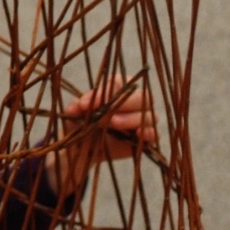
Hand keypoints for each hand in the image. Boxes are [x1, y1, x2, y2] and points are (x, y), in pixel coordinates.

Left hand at [45, 75, 157, 195]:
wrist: (83, 148)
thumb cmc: (81, 123)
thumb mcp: (74, 115)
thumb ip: (76, 108)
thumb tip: (75, 107)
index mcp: (117, 88)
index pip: (118, 82)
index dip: (104, 92)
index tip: (85, 104)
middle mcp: (134, 102)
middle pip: (141, 96)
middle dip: (123, 103)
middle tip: (105, 113)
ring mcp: (143, 120)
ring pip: (149, 115)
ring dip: (132, 119)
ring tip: (113, 123)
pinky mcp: (146, 138)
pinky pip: (155, 134)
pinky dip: (148, 133)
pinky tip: (136, 134)